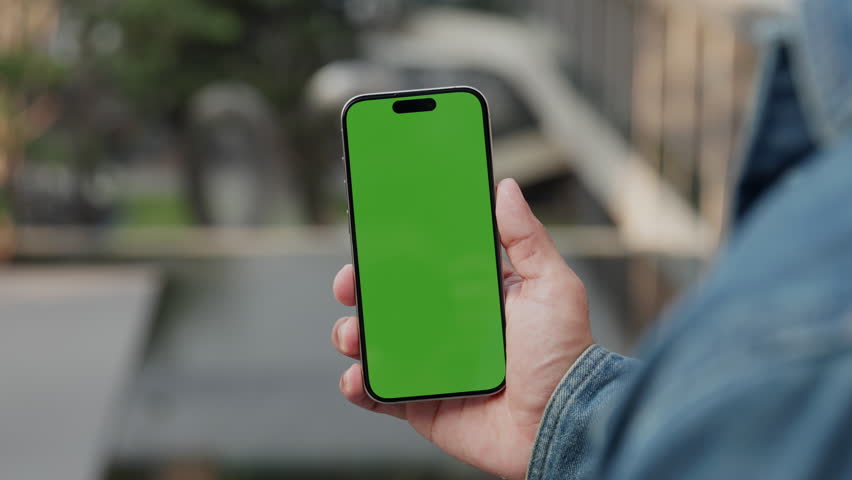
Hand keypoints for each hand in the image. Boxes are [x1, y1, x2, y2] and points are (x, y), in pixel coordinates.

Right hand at [331, 178, 592, 478]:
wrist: (563, 425)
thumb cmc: (564, 355)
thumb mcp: (551, 286)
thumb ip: (525, 238)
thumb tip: (505, 188)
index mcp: (473, 296)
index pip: (424, 265)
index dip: (394, 252)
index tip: (372, 236)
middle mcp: (448, 328)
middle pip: (389, 302)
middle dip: (359, 289)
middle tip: (349, 282)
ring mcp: (431, 366)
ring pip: (374, 344)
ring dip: (352, 334)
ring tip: (353, 334)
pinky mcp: (421, 405)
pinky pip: (378, 395)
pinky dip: (358, 386)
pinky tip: (357, 377)